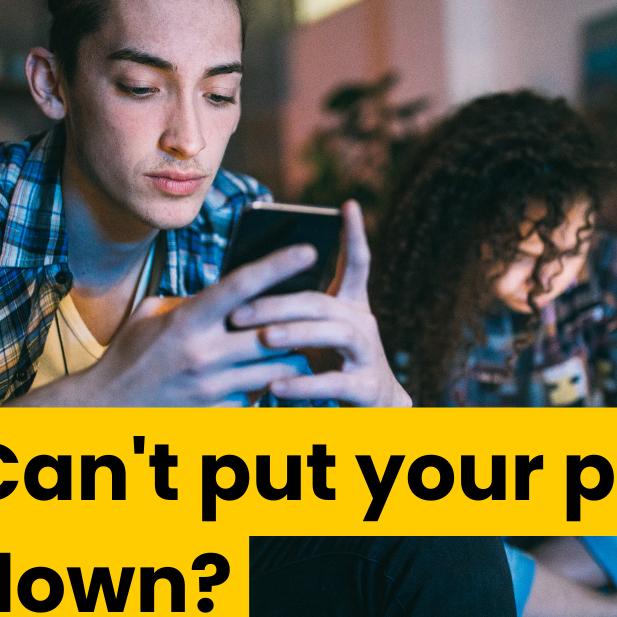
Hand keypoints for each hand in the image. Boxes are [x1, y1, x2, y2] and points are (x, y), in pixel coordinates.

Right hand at [15, 245, 316, 406]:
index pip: (241, 285)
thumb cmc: (130, 355)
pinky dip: (264, 386)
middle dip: (299, 323)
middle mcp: (203, 353)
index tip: (310, 250)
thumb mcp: (152, 316)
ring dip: (291, 357)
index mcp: (187, 321)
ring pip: (277, 368)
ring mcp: (212, 387)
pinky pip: (258, 396)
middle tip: (317, 313)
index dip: (279, 265)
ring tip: (296, 348)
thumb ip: (193, 302)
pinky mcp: (219, 414)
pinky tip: (259, 380)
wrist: (106, 409)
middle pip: (274, 332)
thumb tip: (232, 292)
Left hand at [228, 201, 411, 406]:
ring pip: (336, 334)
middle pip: (323, 302)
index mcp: (351, 308)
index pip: (357, 265)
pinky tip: (276, 385)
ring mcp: (369, 355)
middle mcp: (364, 324)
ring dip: (297, 334)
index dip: (354, 235)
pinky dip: (305, 383)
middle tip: (239, 313)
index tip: (348, 205)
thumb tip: (244, 295)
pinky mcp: (367, 387)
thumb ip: (294, 313)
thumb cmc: (334, 366)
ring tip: (264, 339)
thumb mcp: (317, 334)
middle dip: (279, 304)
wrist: (376, 412)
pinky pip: (335, 381)